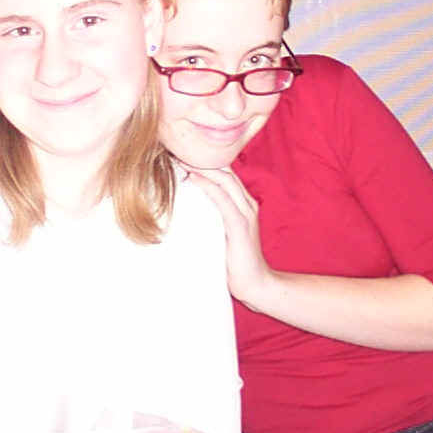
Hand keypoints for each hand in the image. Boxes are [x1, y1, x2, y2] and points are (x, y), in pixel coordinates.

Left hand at [181, 165, 270, 306]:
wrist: (256, 284)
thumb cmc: (235, 261)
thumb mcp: (221, 233)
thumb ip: (211, 218)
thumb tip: (186, 208)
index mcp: (242, 203)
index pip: (223, 173)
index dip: (203, 161)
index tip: (180, 152)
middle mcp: (246, 203)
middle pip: (223, 171)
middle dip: (200, 158)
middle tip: (176, 148)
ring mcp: (245, 212)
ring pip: (224, 180)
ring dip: (202, 167)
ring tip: (181, 156)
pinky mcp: (240, 225)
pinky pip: (224, 199)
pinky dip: (209, 186)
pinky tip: (194, 177)